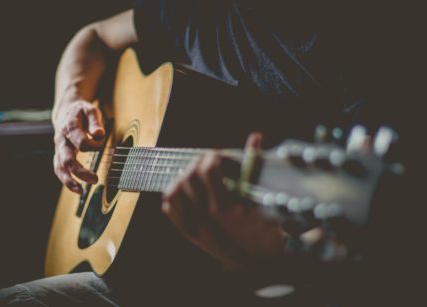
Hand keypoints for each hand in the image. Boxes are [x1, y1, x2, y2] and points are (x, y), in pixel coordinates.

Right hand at [52, 99, 104, 193]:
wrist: (66, 111)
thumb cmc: (81, 112)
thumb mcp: (90, 110)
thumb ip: (95, 122)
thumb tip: (99, 134)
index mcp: (69, 127)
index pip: (81, 142)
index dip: (94, 145)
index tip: (102, 141)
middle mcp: (61, 140)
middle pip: (67, 159)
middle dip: (80, 171)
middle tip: (95, 179)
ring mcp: (58, 148)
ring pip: (60, 167)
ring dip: (69, 181)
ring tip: (81, 191)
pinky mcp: (59, 155)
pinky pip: (59, 169)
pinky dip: (66, 180)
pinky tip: (77, 189)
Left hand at [162, 133, 286, 270]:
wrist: (261, 266)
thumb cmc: (269, 232)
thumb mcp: (269, 200)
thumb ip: (258, 165)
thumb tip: (255, 136)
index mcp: (228, 208)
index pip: (208, 171)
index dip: (212, 157)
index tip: (218, 155)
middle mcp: (208, 218)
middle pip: (188, 179)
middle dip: (196, 165)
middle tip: (207, 162)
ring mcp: (196, 228)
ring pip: (174, 193)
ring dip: (183, 178)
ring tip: (196, 174)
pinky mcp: (191, 235)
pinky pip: (170, 210)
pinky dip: (174, 196)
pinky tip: (186, 191)